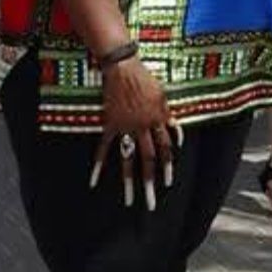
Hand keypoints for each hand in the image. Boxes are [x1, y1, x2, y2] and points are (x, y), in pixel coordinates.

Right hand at [90, 58, 177, 211]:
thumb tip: (176, 133)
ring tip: (129, 201)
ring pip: (128, 159)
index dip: (167, 166)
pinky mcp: (110, 125)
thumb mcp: (163, 96)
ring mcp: (126, 127)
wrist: (123, 68)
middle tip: (152, 203)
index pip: (165, 149)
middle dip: (150, 182)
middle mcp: (143, 127)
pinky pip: (104, 148)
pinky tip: (94, 181)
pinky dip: (98, 164)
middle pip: (149, 159)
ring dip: (129, 181)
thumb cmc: (145, 79)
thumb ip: (169, 116)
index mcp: (158, 120)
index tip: (168, 183)